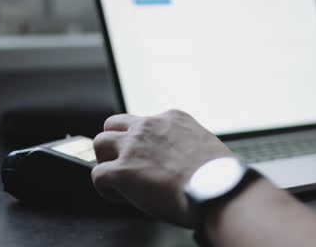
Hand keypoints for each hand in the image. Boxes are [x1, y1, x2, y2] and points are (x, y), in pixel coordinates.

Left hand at [91, 110, 233, 226]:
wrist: (216, 188)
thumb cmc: (217, 175)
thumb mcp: (204, 145)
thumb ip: (186, 145)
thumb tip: (180, 162)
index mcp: (172, 119)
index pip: (144, 122)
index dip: (143, 142)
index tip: (150, 158)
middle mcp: (149, 126)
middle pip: (114, 124)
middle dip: (115, 143)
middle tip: (124, 161)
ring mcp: (133, 146)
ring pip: (100, 142)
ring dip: (106, 159)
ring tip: (118, 178)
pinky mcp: (121, 170)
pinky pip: (98, 175)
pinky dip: (106, 188)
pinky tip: (121, 197)